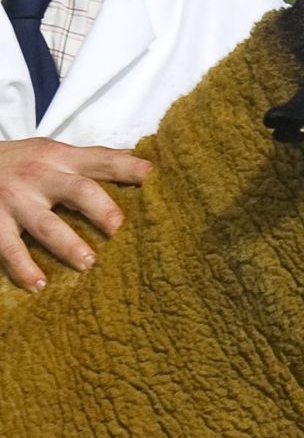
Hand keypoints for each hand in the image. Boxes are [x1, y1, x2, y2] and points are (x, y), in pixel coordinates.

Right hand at [0, 140, 150, 290]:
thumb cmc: (20, 162)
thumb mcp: (52, 152)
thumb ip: (90, 158)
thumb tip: (139, 159)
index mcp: (60, 158)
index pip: (102, 160)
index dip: (129, 167)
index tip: (154, 178)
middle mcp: (40, 177)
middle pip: (78, 190)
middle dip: (101, 209)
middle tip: (119, 229)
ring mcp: (15, 200)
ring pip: (45, 224)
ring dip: (68, 245)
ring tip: (88, 264)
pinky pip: (8, 247)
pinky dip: (22, 267)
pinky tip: (38, 284)